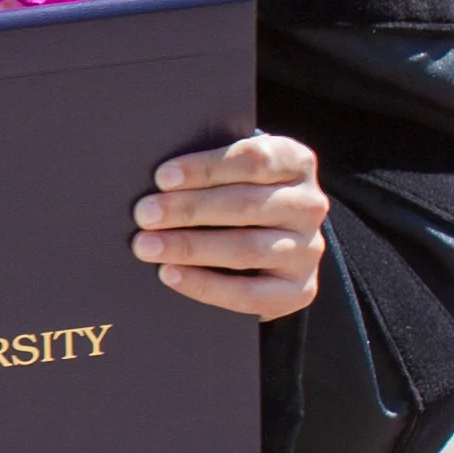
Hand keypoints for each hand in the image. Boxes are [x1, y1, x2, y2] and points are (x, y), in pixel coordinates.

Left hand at [131, 132, 327, 319]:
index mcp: (295, 162)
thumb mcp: (233, 174)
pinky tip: (170, 274)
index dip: (205, 168)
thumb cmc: (236, 197)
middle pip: (246, 204)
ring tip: (147, 246)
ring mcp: (307, 249)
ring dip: (190, 247)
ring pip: (246, 248)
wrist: (272, 250)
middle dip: (189, 209)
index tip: (162, 177)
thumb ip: (209, 172)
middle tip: (145, 214)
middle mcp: (308, 205)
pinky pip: (248, 293)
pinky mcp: (299, 290)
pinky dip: (204, 285)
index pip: (254, 159)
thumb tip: (157, 181)